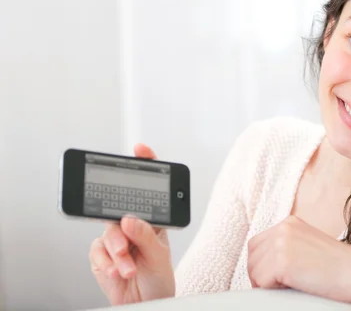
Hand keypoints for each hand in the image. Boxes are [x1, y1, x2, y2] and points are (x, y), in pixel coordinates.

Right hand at [88, 144, 174, 304]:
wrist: (145, 302)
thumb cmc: (158, 276)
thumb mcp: (159, 256)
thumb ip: (146, 236)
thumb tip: (129, 219)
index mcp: (151, 218)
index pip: (147, 187)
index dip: (144, 164)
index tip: (140, 149)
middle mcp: (131, 223)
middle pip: (118, 208)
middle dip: (120, 222)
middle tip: (126, 232)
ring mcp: (115, 237)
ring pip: (108, 233)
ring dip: (118, 252)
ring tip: (129, 267)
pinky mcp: (100, 254)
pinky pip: (98, 251)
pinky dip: (108, 262)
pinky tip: (118, 271)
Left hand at [247, 215, 350, 303]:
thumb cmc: (339, 266)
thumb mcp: (309, 244)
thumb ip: (288, 246)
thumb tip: (266, 263)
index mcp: (289, 223)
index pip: (258, 243)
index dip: (261, 263)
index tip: (270, 276)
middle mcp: (283, 229)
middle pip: (252, 256)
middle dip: (259, 273)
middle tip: (276, 285)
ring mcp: (282, 244)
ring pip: (254, 270)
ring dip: (266, 283)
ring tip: (289, 285)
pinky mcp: (282, 262)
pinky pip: (261, 282)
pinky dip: (272, 289)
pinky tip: (293, 286)